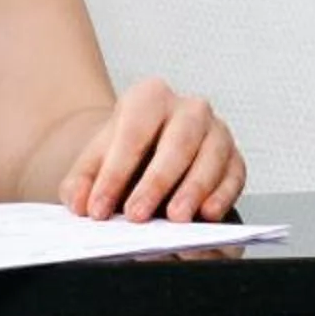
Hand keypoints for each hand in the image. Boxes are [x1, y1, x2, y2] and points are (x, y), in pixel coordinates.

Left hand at [58, 78, 243, 222]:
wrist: (150, 150)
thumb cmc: (126, 154)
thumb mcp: (95, 162)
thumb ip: (81, 182)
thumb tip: (79, 202)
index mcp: (149, 97)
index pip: (132, 134)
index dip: (114, 173)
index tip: (98, 208)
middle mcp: (188, 108)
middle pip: (177, 141)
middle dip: (157, 182)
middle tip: (137, 215)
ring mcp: (216, 130)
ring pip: (211, 155)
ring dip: (193, 189)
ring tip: (175, 218)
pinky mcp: (234, 156)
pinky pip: (234, 173)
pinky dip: (223, 194)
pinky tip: (207, 213)